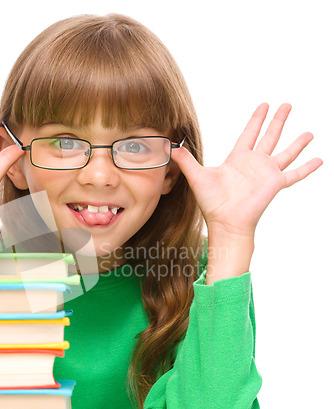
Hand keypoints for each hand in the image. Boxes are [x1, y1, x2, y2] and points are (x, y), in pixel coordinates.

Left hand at [172, 103, 322, 237]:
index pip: (249, 133)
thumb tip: (170, 146)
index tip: (264, 105)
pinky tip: (320, 159)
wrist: (225, 222)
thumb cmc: (211, 203)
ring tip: (309, 132)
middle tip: (287, 105)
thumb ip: (185, 160)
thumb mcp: (196, 176)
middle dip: (278, 120)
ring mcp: (266, 174)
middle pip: (269, 136)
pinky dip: (308, 167)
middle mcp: (254, 164)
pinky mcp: (275, 184)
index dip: (256, 119)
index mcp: (237, 159)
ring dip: (297, 143)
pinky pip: (295, 174)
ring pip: (286, 152)